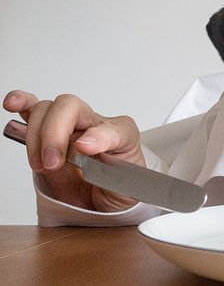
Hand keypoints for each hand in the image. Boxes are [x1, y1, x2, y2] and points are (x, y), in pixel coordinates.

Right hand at [3, 90, 143, 211]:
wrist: (104, 202)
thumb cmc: (117, 191)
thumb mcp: (126, 190)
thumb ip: (111, 174)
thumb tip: (84, 150)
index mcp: (122, 137)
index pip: (113, 128)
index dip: (98, 135)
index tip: (85, 149)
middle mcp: (95, 126)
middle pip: (71, 107)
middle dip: (54, 134)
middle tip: (52, 163)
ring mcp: (70, 128)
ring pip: (47, 110)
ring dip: (36, 135)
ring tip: (41, 163)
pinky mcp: (48, 135)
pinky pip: (33, 110)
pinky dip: (22, 105)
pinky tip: (13, 105)